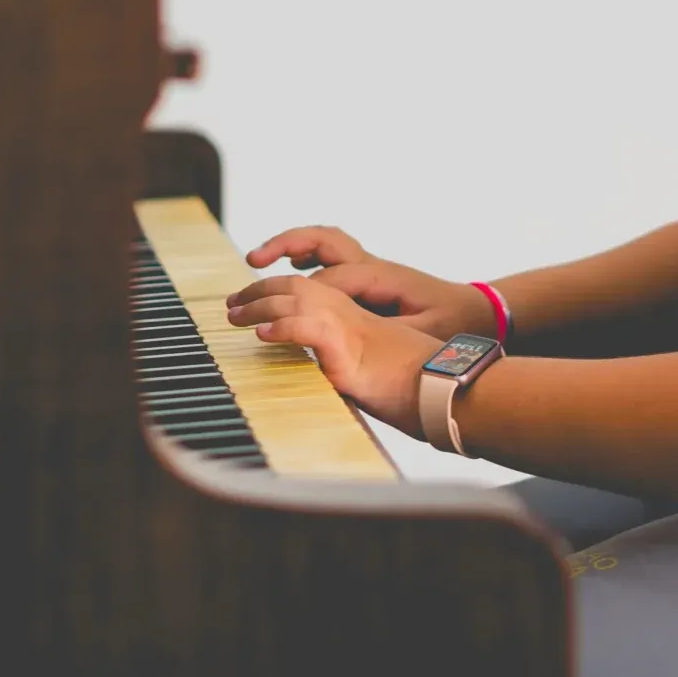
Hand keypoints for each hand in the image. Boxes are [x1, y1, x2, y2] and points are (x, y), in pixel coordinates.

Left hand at [224, 273, 441, 437]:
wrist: (446, 390)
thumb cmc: (417, 387)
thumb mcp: (373, 371)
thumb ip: (346, 366)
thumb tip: (323, 378)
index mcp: (356, 317)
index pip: (308, 289)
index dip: (276, 291)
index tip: (250, 302)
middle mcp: (351, 314)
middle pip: (296, 286)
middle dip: (259, 291)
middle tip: (231, 305)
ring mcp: (350, 328)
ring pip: (296, 299)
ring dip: (260, 305)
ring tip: (235, 315)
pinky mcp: (350, 348)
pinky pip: (309, 328)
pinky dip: (283, 328)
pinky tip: (263, 335)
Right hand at [243, 225, 495, 340]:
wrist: (476, 308)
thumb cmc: (452, 322)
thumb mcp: (427, 332)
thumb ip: (392, 334)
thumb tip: (361, 336)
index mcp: (381, 276)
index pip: (330, 282)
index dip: (302, 299)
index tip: (271, 319)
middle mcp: (371, 265)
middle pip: (322, 241)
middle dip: (286, 245)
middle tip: (253, 262)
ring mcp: (368, 266)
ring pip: (323, 242)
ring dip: (290, 245)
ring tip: (258, 260)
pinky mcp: (367, 275)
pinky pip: (330, 256)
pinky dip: (306, 255)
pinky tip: (289, 269)